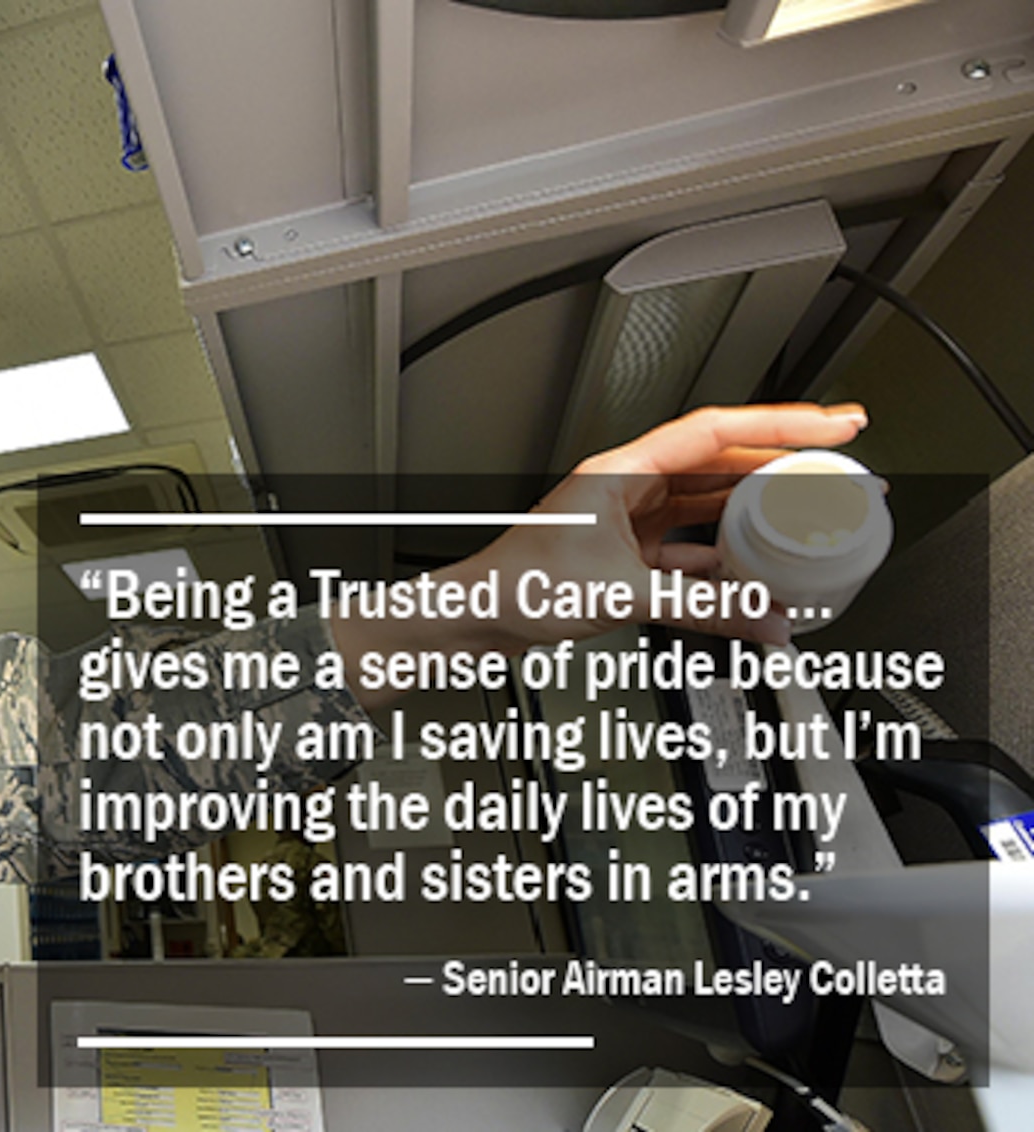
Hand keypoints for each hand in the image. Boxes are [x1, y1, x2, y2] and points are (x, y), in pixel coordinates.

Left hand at [326, 403, 870, 707]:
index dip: (782, 426)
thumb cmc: (515, 589)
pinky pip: (690, 549)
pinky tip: (752, 578)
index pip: (716, 431)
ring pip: (708, 507)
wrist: (472, 621)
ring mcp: (627, 521)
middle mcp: (627, 488)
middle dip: (782, 468)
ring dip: (757, 517)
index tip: (834, 426)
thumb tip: (764, 619)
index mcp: (621, 471)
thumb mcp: (623, 595)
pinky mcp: (625, 556)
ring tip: (807, 520)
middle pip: (721, 465)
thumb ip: (703, 610)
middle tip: (839, 471)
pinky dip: (724, 562)